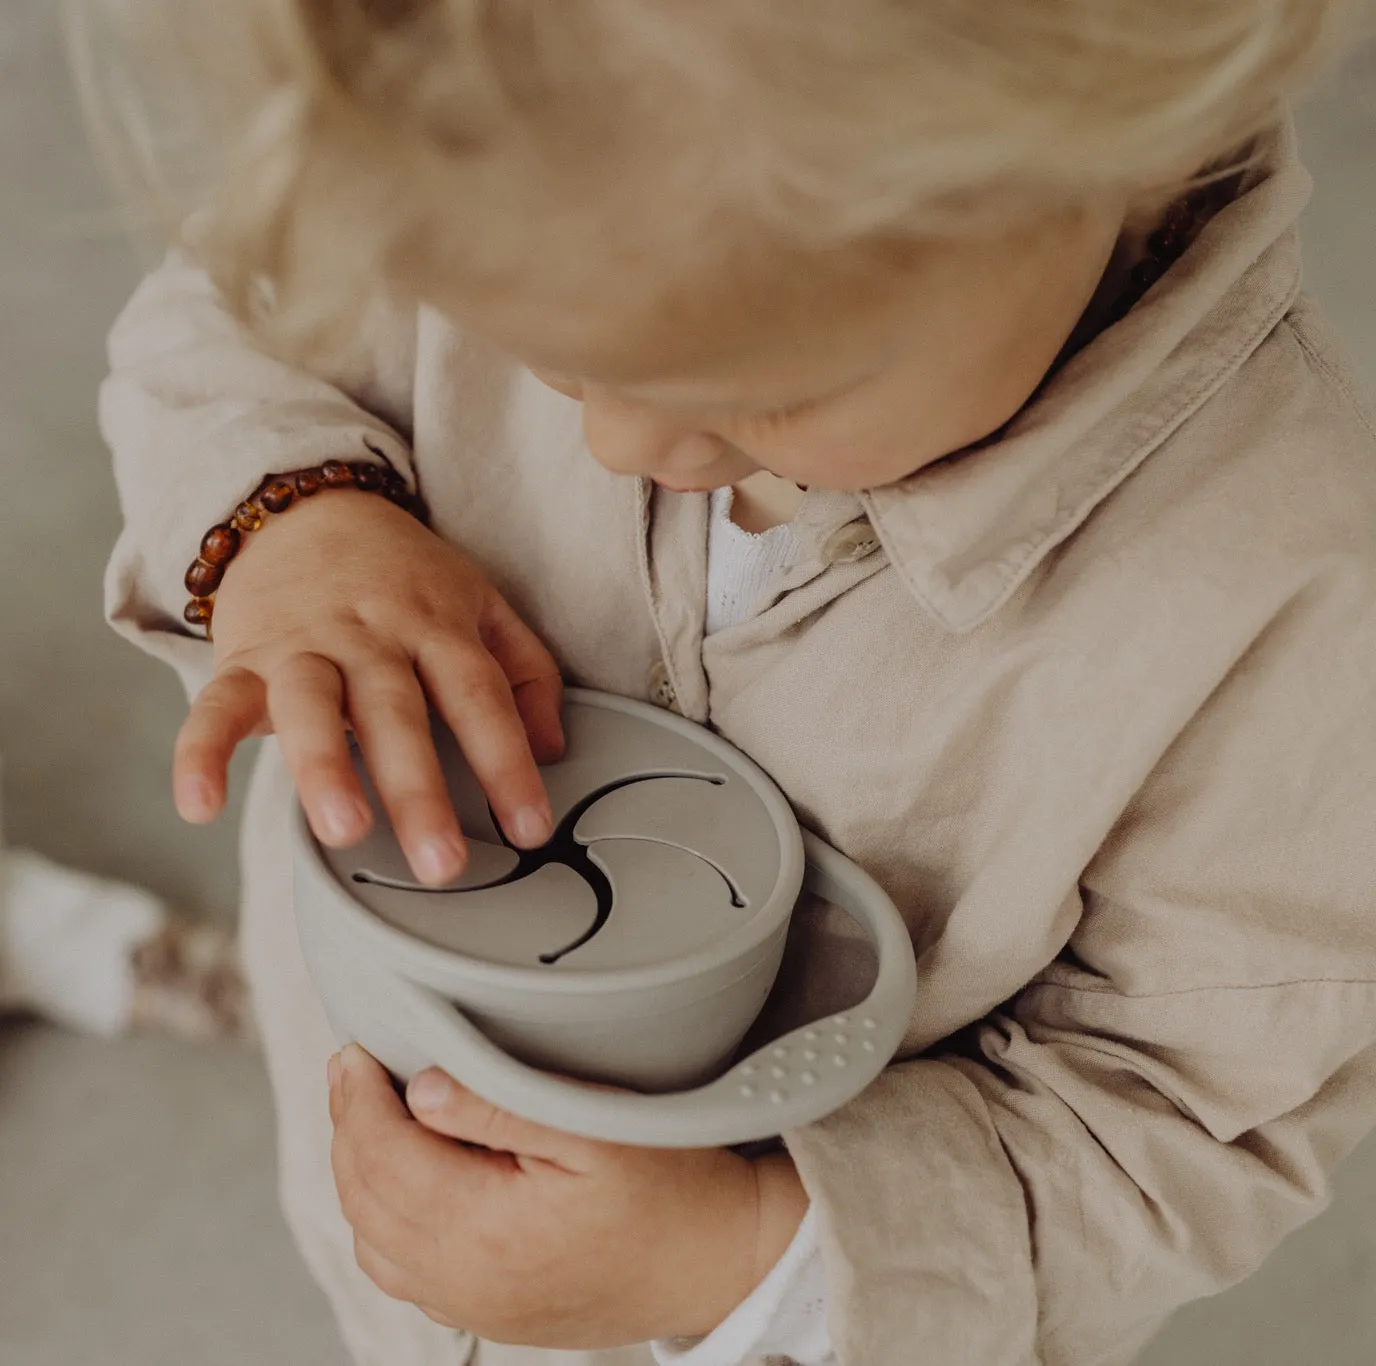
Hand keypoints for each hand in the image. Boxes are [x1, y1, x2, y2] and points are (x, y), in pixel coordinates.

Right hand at [173, 488, 563, 884]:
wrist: (307, 507)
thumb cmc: (405, 575)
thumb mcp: (480, 604)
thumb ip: (527, 672)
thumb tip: (553, 748)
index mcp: (436, 625)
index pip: (478, 695)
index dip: (508, 761)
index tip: (530, 827)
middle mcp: (372, 636)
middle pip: (397, 711)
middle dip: (419, 789)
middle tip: (442, 864)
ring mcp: (304, 646)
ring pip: (312, 704)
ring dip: (325, 767)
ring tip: (342, 830)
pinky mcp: (243, 657)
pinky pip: (216, 705)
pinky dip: (200, 752)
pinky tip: (199, 805)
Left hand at [326, 1046, 809, 1347]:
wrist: (723, 1260)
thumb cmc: (673, 1189)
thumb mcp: (592, 1128)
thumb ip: (500, 1107)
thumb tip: (421, 1089)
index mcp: (485, 1231)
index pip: (384, 1157)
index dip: (358, 1098)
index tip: (352, 1052)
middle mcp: (467, 1281)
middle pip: (366, 1200)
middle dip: (349, 1128)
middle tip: (351, 1071)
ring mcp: (477, 1307)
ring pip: (373, 1244)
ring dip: (360, 1177)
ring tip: (371, 1116)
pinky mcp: (492, 1315)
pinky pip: (404, 1275)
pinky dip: (384, 1224)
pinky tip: (405, 1181)